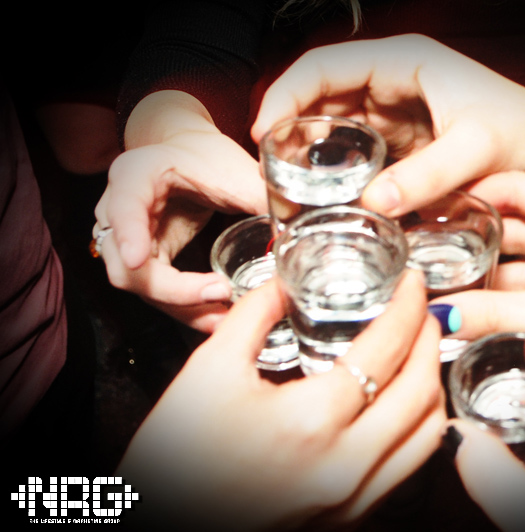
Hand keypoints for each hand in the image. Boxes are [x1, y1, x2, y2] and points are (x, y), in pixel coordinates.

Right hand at [95, 91, 266, 331]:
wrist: (189, 153)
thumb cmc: (206, 156)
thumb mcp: (234, 169)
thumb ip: (262, 194)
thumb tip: (297, 222)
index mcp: (135, 176)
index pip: (123, 208)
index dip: (129, 235)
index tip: (138, 258)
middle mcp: (117, 211)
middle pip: (127, 265)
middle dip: (174, 290)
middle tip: (220, 294)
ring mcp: (126, 241)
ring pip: (142, 288)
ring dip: (184, 309)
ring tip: (226, 319)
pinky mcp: (146, 262)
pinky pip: (160, 294)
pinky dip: (189, 309)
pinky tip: (220, 317)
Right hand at [117, 271, 445, 529]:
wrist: (164, 526)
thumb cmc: (174, 460)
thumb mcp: (207, 373)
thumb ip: (252, 316)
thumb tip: (282, 282)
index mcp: (310, 423)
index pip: (385, 352)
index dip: (408, 308)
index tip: (412, 284)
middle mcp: (343, 466)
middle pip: (421, 392)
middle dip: (431, 341)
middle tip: (422, 310)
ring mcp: (351, 500)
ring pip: (425, 436)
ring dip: (432, 385)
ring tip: (420, 352)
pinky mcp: (348, 519)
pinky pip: (407, 467)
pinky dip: (418, 426)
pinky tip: (400, 404)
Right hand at [251, 34, 524, 217]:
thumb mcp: (477, 149)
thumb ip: (427, 176)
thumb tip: (376, 203)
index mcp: (405, 60)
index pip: (325, 65)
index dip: (285, 94)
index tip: (262, 132)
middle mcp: (395, 80)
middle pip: (322, 96)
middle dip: (292, 130)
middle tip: (271, 173)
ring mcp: (398, 111)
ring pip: (336, 127)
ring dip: (313, 156)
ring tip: (291, 192)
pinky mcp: (405, 141)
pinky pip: (359, 152)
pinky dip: (340, 173)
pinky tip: (330, 198)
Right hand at [440, 171, 524, 432]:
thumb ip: (497, 316)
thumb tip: (442, 315)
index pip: (520, 188)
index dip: (477, 195)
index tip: (438, 206)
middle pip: (521, 223)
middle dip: (481, 238)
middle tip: (437, 245)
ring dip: (494, 269)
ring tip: (450, 274)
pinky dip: (513, 290)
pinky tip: (482, 301)